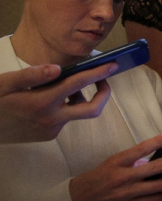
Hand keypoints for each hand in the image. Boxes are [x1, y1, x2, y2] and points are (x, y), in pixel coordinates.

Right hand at [0, 63, 116, 142]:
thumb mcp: (5, 83)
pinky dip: (65, 107)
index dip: (98, 73)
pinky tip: (51, 98)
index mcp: (42, 101)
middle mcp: (51, 118)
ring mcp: (51, 129)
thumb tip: (57, 68)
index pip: (78, 84)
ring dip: (80, 98)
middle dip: (104, 93)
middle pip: (92, 109)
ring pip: (77, 113)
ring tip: (68, 84)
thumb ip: (31, 75)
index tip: (113, 65)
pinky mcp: (48, 136)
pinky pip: (65, 119)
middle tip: (103, 78)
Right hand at [69, 131, 161, 200]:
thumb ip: (131, 161)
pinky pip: (155, 200)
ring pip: (161, 186)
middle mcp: (124, 177)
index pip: (140, 149)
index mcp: (117, 162)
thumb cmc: (94, 180)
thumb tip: (153, 159)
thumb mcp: (109, 164)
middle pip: (158, 168)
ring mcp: (129, 193)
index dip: (158, 141)